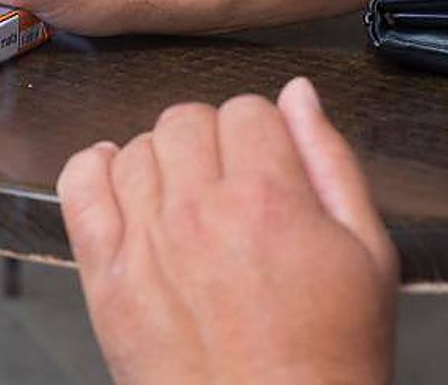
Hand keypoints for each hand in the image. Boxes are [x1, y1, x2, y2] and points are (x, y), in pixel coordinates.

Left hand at [57, 78, 398, 383]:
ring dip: (161, 159)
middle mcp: (197, 208)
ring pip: (135, 146)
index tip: (267, 162)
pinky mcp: (103, 269)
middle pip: (186, 119)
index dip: (262, 133)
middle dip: (212, 140)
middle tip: (230, 183)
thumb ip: (330, 161)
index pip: (247, 109)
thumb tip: (298, 93)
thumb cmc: (325, 354)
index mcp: (266, 197)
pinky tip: (120, 181)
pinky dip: (94, 169)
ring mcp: (143, 237)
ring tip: (185, 198)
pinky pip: (79, 184)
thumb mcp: (368, 255)